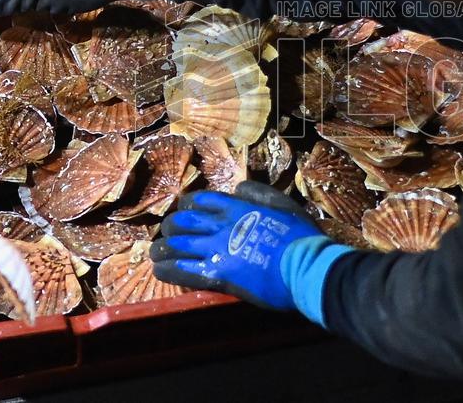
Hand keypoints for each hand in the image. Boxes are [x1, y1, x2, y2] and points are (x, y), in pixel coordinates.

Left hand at [151, 181, 327, 310]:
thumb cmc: (300, 237)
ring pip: (176, 245)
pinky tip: (159, 270)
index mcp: (236, 207)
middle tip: (167, 234)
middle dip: (170, 227)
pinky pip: (181, 270)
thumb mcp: (284, 204)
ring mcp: (215, 250)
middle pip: (182, 221)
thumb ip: (259, 193)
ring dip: (161, 248)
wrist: (306, 267)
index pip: (200, 200)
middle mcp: (220, 225)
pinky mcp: (215, 275)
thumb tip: (238, 187)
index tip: (184, 212)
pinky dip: (166, 269)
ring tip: (155, 253)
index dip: (187, 206)